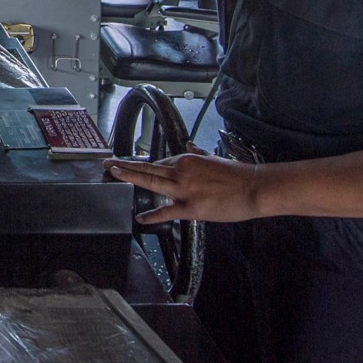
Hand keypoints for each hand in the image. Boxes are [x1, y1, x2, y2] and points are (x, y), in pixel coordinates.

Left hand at [105, 151, 266, 223]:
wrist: (254, 187)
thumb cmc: (238, 174)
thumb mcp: (214, 159)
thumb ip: (199, 154)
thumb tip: (190, 146)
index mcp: (188, 160)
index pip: (160, 163)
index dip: (142, 166)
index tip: (129, 165)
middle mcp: (182, 171)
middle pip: (148, 168)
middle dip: (126, 166)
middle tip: (109, 163)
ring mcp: (185, 189)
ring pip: (151, 182)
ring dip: (130, 178)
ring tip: (115, 175)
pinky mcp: (191, 207)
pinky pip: (167, 211)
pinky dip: (152, 215)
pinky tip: (141, 217)